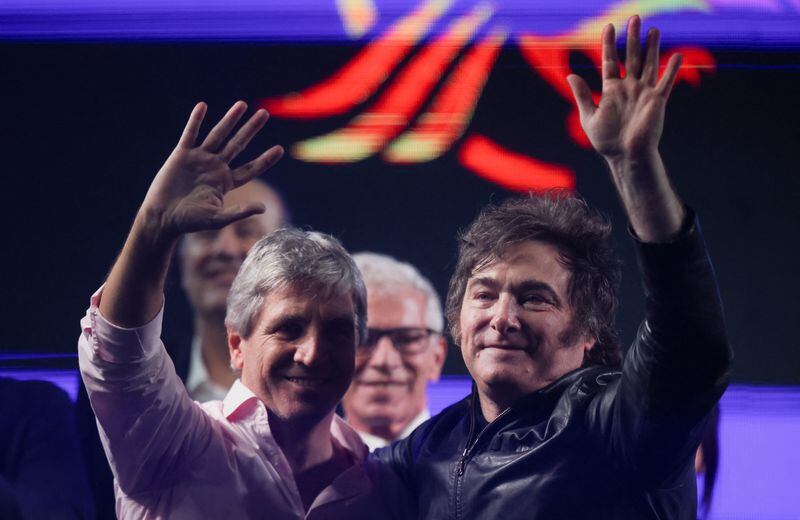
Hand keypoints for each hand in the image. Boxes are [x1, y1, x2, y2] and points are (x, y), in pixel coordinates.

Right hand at [141, 101, 283, 240]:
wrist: (163, 218)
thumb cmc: (190, 222)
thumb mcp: (218, 218)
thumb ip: (240, 212)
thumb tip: (264, 208)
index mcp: (226, 182)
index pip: (250, 168)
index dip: (265, 160)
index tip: (280, 149)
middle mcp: (215, 167)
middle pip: (237, 145)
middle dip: (251, 129)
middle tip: (264, 114)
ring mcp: (199, 159)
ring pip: (218, 135)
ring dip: (229, 119)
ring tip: (242, 105)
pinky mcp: (181, 155)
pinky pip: (190, 134)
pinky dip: (196, 121)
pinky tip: (202, 106)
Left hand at [567, 16, 680, 161]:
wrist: (625, 155)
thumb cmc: (606, 140)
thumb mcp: (589, 117)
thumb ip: (582, 95)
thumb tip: (570, 75)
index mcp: (611, 89)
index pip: (610, 61)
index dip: (609, 44)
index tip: (609, 26)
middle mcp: (628, 87)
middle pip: (630, 57)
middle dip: (632, 38)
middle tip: (634, 18)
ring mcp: (644, 92)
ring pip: (648, 64)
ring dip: (651, 47)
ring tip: (653, 30)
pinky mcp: (657, 101)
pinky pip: (665, 82)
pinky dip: (671, 70)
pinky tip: (676, 55)